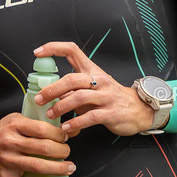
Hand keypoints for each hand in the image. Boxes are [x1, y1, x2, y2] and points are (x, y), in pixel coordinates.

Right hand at [0, 113, 72, 176]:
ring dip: (58, 169)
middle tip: (66, 152)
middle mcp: (10, 142)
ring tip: (68, 168)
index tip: (64, 137)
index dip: (59, 134)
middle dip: (62, 151)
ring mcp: (8, 161)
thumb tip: (63, 129)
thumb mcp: (15, 120)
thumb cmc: (0, 133)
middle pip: (44, 148)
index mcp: (14, 126)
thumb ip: (35, 123)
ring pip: (39, 167)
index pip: (43, 129)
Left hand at [33, 42, 155, 136]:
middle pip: (71, 79)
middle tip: (39, 99)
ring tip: (51, 115)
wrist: (139, 109)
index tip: (37, 53)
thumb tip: (51, 96)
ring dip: (61, 107)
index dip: (54, 48)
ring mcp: (106, 96)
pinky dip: (76, 123)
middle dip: (52, 89)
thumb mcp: (92, 89)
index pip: (72, 50)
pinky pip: (90, 117)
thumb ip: (72, 91)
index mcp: (92, 70)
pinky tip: (67, 128)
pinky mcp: (111, 112)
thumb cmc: (111, 97)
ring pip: (79, 97)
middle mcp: (99, 80)